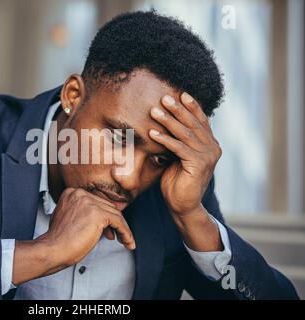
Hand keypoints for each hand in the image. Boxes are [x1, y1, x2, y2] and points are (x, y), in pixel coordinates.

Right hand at [12, 188, 134, 284]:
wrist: (52, 250)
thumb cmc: (58, 240)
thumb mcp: (68, 218)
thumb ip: (82, 213)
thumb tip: (103, 219)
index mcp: (72, 192)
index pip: (97, 201)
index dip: (104, 216)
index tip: (107, 229)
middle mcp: (80, 194)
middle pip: (107, 206)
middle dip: (113, 222)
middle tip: (115, 236)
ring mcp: (89, 202)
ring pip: (115, 214)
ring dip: (122, 229)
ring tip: (125, 240)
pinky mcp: (98, 214)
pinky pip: (119, 222)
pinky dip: (125, 232)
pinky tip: (127, 241)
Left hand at [148, 92, 221, 217]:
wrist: (183, 205)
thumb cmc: (177, 181)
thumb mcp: (178, 157)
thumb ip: (179, 142)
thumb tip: (166, 124)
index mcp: (210, 144)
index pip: (201, 121)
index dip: (191, 106)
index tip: (180, 93)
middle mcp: (213, 148)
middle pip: (193, 124)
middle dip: (177, 109)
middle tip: (164, 98)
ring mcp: (207, 156)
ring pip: (185, 133)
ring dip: (168, 121)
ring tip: (154, 111)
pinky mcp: (198, 165)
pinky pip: (179, 148)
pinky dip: (165, 139)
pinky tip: (152, 133)